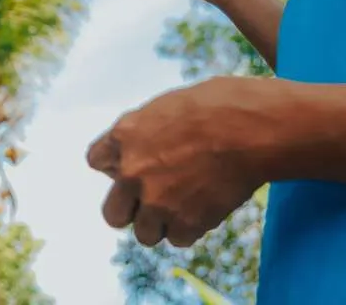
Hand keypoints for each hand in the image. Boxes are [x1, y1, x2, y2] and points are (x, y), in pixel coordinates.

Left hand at [86, 76, 277, 247]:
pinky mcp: (186, 222)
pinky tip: (203, 206)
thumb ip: (140, 132)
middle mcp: (132, 172)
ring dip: (161, 223)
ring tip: (183, 204)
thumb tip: (130, 153)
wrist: (250, 130)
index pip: (95, 160)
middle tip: (151, 199)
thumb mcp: (164, 107)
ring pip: (144, 233)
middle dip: (130, 208)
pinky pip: (178, 238)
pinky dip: (190, 227)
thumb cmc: (214, 106)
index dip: (116, 163)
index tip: (134, 164)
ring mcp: (158, 201)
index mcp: (124, 135)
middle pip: (112, 214)